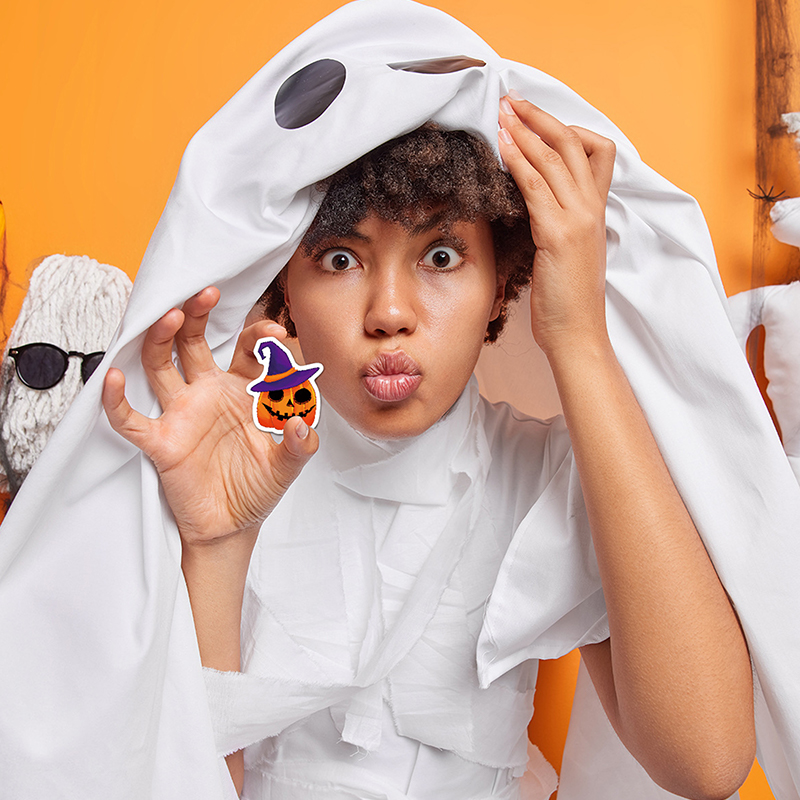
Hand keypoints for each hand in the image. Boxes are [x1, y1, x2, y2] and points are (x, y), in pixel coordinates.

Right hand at [102, 287, 318, 545]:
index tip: (276, 333)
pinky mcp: (162, 441)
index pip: (247, 350)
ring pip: (161, 365)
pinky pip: (131, 419)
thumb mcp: (288, 467)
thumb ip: (300, 446)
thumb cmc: (257, 488)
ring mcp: (182, 414)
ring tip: (170, 316)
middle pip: (196, 343)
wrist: (232, 526)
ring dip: (162, 340)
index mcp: (243, 391)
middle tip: (207, 294)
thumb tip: (302, 425)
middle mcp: (209, 393)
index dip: (259, 337)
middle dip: (200, 316)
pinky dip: (118, 401)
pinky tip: (114, 379)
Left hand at [498, 93, 615, 359]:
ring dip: (525, 130)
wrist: (577, 335)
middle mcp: (592, 210)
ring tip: (502, 112)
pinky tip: (501, 147)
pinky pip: (536, 186)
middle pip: (573, 143)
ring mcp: (578, 220)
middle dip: (539, 117)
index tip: (535, 119)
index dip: (565, 128)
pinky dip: (519, 161)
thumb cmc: (567, 302)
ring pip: (555, 158)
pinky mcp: (559, 235)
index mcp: (596, 213)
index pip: (596, 152)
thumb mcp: (566, 255)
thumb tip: (534, 207)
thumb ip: (558, 225)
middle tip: (512, 100)